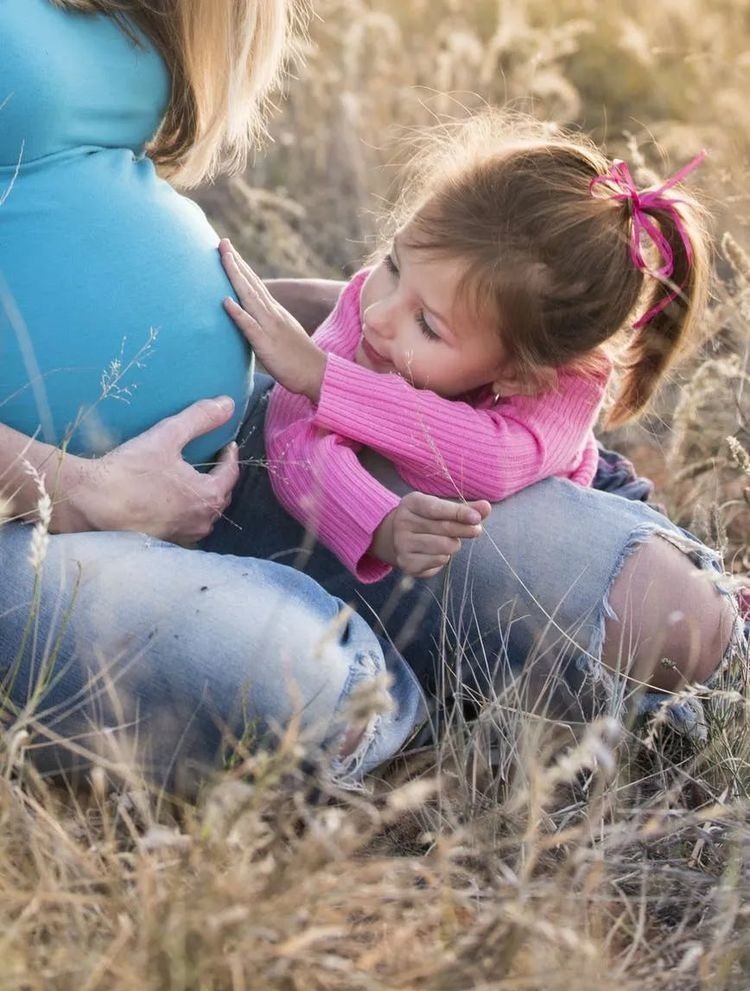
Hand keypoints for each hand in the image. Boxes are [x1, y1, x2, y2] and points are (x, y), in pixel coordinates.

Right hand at [56, 397, 239, 543]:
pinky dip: (184, 514)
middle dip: (219, 478)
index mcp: (208, 496)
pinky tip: (171, 504)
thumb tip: (228, 403)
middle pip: (220, 497)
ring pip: (203, 515)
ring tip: (193, 482)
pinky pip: (184, 527)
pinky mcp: (163, 543)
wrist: (90, 503)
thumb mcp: (167, 436)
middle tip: (213, 462)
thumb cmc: (130, 471)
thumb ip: (199, 419)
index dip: (230, 457)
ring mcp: (183, 536)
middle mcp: (201, 522)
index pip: (230, 474)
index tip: (226, 445)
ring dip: (203, 499)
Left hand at [219, 239, 326, 400]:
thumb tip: (251, 319)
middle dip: (236, 262)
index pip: (255, 285)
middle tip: (222, 241)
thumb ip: (266, 324)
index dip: (241, 267)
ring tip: (223, 258)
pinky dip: (238, 313)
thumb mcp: (281, 335)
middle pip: (251, 283)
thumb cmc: (298, 359)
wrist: (318, 374)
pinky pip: (250, 326)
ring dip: (236, 277)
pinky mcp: (267, 344)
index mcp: (274, 312)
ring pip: (250, 297)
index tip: (228, 249)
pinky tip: (226, 301)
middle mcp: (272, 314)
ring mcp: (270, 327)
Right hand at [371, 491, 490, 577]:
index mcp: (411, 503)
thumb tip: (486, 507)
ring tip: (450, 541)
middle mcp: (402, 522)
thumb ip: (464, 508)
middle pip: (443, 528)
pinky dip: (444, 557)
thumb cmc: (426, 519)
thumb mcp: (441, 508)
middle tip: (477, 530)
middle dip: (464, 530)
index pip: (437, 508)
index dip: (458, 513)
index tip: (477, 518)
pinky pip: (437, 562)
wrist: (395, 537)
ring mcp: (402, 544)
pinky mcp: (406, 563)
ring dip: (454, 545)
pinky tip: (438, 552)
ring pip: (443, 547)